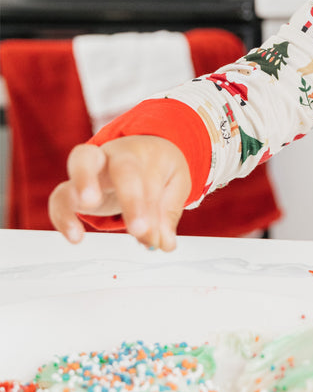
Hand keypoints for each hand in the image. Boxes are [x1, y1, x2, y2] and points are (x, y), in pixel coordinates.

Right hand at [48, 136, 190, 251]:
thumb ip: (168, 213)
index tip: (152, 236)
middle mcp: (118, 155)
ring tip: (89, 210)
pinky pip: (60, 195)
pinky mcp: (73, 186)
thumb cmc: (159, 166)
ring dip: (83, 186)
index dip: (150, 210)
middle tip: (138, 228)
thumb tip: (165, 244)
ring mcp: (93, 167)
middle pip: (121, 165)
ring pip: (80, 163)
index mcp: (147, 154)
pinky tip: (75, 237)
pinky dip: (63, 216)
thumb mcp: (175, 183)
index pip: (149, 179)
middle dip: (131, 198)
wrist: (143, 147)